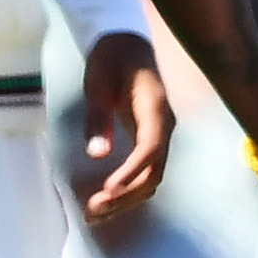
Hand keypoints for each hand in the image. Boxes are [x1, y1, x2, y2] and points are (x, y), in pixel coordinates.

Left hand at [76, 32, 171, 220]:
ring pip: (151, 178)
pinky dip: (128, 191)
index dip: (130, 172)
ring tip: (94, 213)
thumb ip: (98, 115)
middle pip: (153, 172)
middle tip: (93, 208)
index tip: (108, 189)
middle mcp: (164, 126)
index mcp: (155, 108)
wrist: (128, 44)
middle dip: (125, 195)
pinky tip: (106, 201)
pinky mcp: (150, 141)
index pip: (150, 148)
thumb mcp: (98, 79)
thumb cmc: (112, 56)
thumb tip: (96, 154)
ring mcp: (160, 136)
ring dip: (126, 199)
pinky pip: (145, 172)